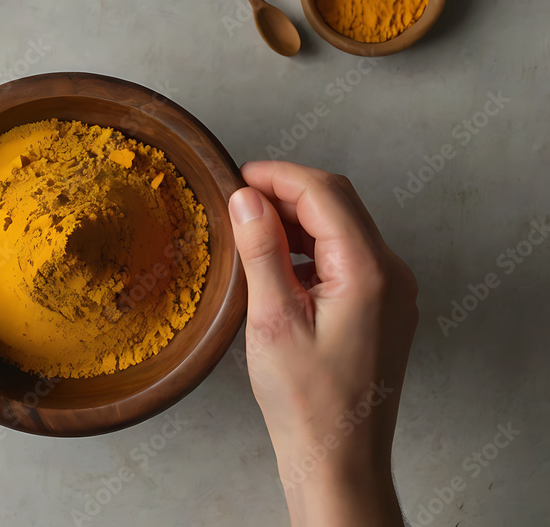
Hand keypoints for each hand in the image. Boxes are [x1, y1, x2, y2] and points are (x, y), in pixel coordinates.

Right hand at [227, 161, 417, 526]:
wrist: (338, 457)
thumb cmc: (307, 401)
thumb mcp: (273, 321)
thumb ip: (262, 252)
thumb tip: (246, 199)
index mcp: (368, 271)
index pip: (326, 193)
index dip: (279, 176)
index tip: (240, 177)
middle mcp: (391, 273)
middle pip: (340, 203)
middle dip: (289, 192)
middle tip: (240, 200)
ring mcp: (393, 291)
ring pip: (345, 227)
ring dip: (300, 219)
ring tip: (254, 230)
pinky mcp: (384, 307)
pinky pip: (349, 256)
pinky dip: (312, 247)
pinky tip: (280, 265)